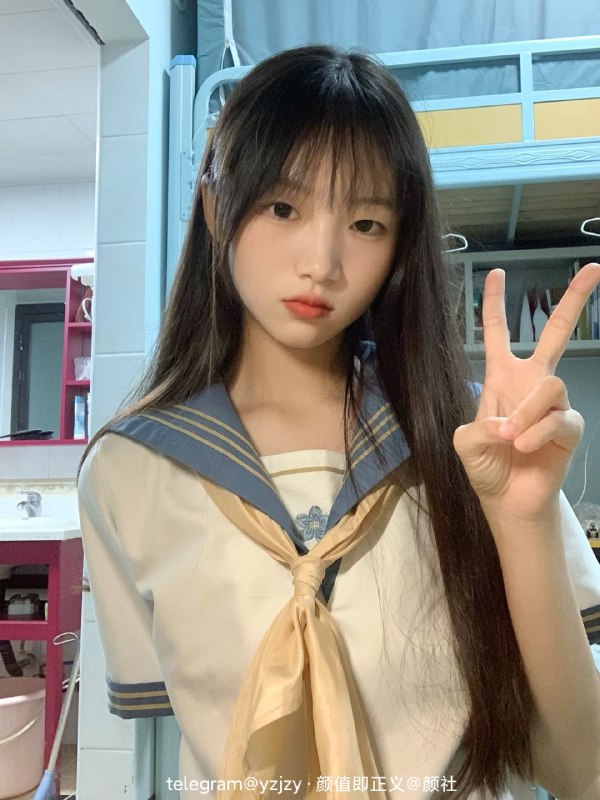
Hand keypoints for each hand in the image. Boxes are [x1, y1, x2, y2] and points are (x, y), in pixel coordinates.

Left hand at [453, 263, 599, 522]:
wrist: (507, 498)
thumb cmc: (486, 465)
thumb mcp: (465, 443)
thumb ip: (478, 427)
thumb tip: (507, 423)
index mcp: (501, 378)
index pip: (498, 333)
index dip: (496, 304)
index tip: (497, 274)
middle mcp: (532, 383)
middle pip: (557, 333)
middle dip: (574, 300)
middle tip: (592, 269)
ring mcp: (553, 404)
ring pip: (551, 386)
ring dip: (528, 414)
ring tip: (510, 440)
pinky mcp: (569, 425)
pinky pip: (560, 419)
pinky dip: (538, 434)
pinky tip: (524, 447)